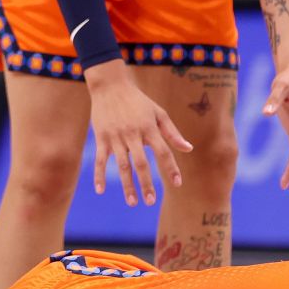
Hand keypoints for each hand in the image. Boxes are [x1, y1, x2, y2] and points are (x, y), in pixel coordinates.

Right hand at [85, 62, 192, 206]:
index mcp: (149, 128)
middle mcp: (133, 133)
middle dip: (146, 183)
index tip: (178, 184)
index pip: (163, 151)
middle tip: (151, 202)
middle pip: (141, 163)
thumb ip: (172, 133)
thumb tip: (188, 149)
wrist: (110, 85)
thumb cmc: (137, 100)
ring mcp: (116, 136)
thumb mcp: (158, 112)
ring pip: (122, 165)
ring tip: (133, 202)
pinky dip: (99, 175)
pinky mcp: (101, 137)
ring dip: (127, 185)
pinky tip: (100, 190)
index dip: (171, 168)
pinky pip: (100, 160)